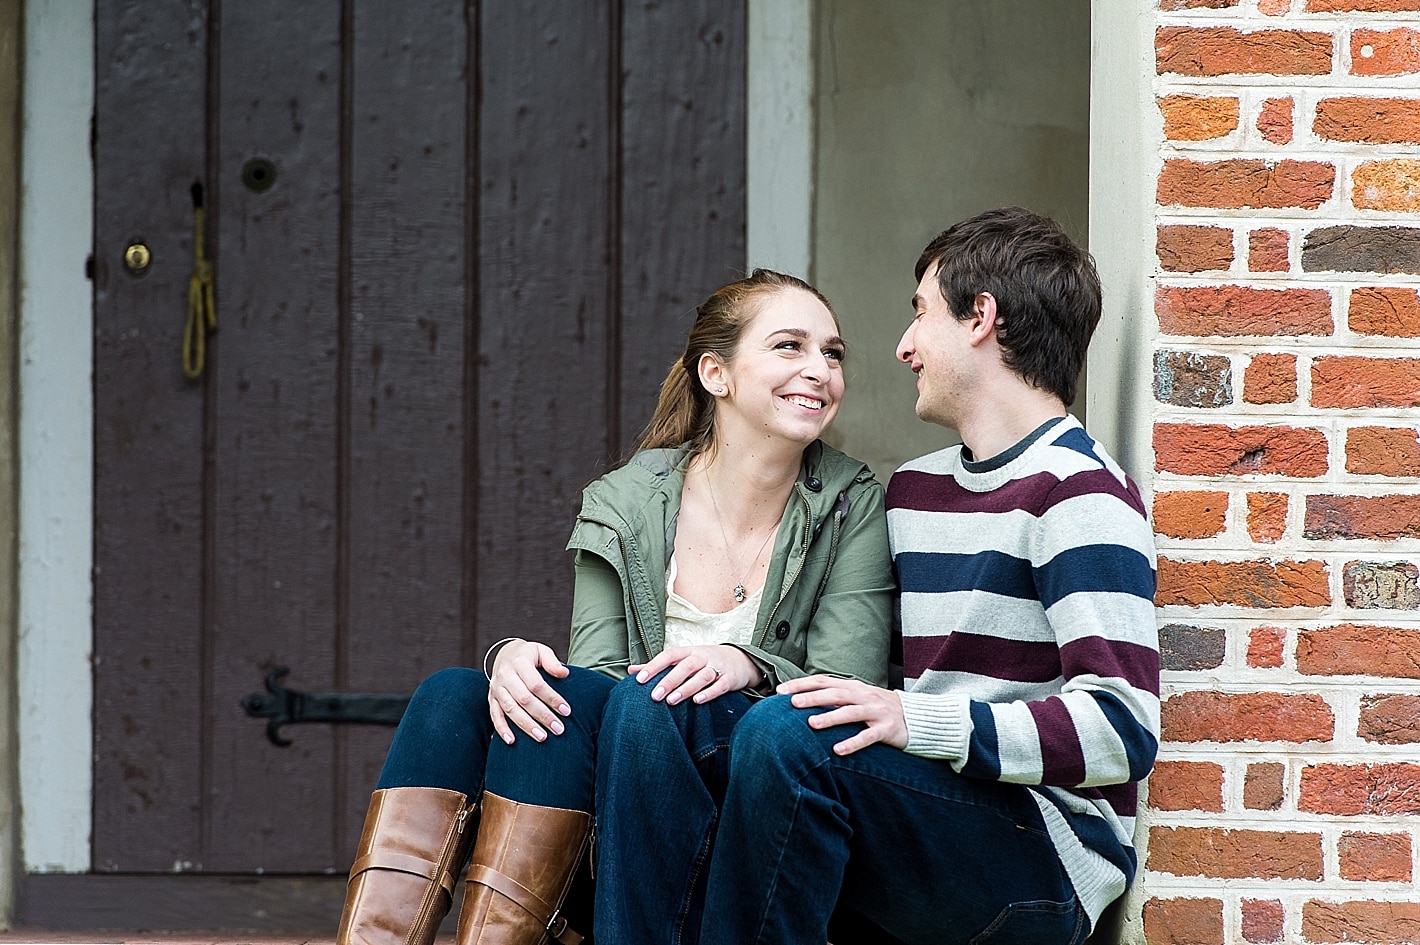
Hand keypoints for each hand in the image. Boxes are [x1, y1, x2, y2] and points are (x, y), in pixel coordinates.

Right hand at [487, 639, 571, 744]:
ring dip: (526, 726)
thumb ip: (552, 662)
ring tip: (542, 738)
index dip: (552, 698)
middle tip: (559, 729)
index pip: (536, 684)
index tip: (566, 711)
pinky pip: (494, 715)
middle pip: (524, 699)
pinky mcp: (491, 699)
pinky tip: (512, 741)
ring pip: (511, 709)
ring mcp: (496, 688)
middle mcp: (505, 675)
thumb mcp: (541, 651)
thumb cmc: (529, 655)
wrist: (505, 654)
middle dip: (543, 716)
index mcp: (519, 662)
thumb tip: (564, 673)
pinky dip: (502, 729)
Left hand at [628, 644, 760, 705]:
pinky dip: (709, 693)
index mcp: (688, 652)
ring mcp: (717, 667)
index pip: (668, 656)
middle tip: (654, 696)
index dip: (654, 666)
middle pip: (684, 667)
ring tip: (672, 701)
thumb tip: (631, 671)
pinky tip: (698, 701)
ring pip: (702, 676)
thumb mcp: (683, 660)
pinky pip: (720, 685)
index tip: (639, 679)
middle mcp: (702, 657)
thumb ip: (658, 667)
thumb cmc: (704, 662)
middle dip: (669, 681)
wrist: (740, 660)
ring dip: (686, 688)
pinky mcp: (730, 679)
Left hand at [777, 674, 907, 755]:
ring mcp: (876, 712)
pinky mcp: (887, 729)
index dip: (802, 684)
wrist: (917, 717)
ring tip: (811, 724)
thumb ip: (835, 697)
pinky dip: (852, 743)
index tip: (780, 690)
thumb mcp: (858, 698)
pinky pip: (868, 736)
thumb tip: (802, 699)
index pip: (823, 681)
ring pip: (850, 712)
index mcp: (853, 687)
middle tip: (791, 703)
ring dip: (830, 718)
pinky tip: (837, 751)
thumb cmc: (879, 709)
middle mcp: (863, 696)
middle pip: (835, 694)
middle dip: (813, 698)